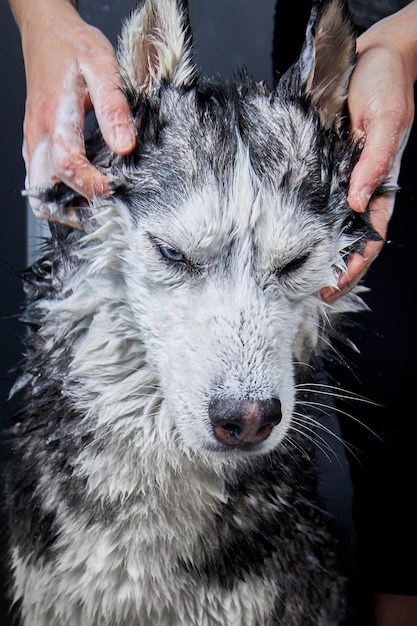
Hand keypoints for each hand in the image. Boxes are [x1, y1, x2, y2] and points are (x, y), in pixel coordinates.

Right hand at [10, 0, 135, 223]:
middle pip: (44, 190)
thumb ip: (114, 107)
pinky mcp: (35, 140)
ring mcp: (34, 139)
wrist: (47, 29)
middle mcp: (38, 134)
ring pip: (39, 189)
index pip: (68, 166)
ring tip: (95, 207)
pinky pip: (41, 177)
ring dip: (64, 205)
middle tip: (101, 213)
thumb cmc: (72, 46)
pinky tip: (83, 190)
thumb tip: (125, 146)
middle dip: (71, 210)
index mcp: (55, 117)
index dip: (92, 185)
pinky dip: (59, 192)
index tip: (116, 191)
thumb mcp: (102, 66)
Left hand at [321, 3, 416, 303]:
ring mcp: (344, 180)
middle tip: (315, 297)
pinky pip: (318, 202)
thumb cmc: (386, 85)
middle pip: (352, 240)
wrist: (376, 57)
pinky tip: (294, 240)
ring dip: (321, 254)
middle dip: (337, 270)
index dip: (355, 264)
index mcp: (381, 184)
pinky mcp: (326, 167)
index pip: (370, 236)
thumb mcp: (384, 120)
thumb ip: (374, 161)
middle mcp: (362, 187)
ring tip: (301, 280)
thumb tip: (358, 200)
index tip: (334, 287)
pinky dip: (310, 225)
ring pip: (334, 228)